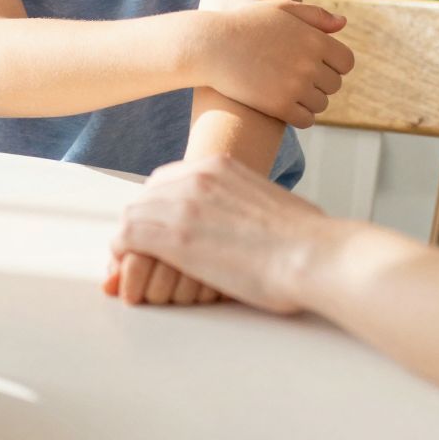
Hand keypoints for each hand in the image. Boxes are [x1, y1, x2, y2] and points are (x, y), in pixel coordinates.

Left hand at [112, 157, 330, 313]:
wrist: (314, 254)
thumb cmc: (306, 240)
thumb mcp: (269, 202)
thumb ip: (244, 204)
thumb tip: (246, 227)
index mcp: (221, 165)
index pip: (168, 180)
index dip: (160, 208)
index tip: (162, 231)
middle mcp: (197, 176)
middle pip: (147, 197)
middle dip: (144, 225)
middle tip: (146, 254)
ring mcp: (184, 204)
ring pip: (132, 216)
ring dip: (132, 243)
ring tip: (140, 268)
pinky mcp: (175, 236)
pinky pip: (126, 238)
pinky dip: (123, 256)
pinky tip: (132, 274)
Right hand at [194, 1, 352, 127]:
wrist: (212, 46)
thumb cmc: (246, 24)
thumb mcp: (281, 9)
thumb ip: (315, 15)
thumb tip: (343, 24)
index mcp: (316, 39)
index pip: (346, 63)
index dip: (334, 65)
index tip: (316, 65)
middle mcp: (310, 64)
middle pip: (334, 85)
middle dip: (319, 83)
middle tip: (296, 78)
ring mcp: (296, 86)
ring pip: (321, 104)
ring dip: (309, 100)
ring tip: (288, 91)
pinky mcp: (279, 106)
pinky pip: (306, 120)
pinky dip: (299, 116)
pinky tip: (285, 107)